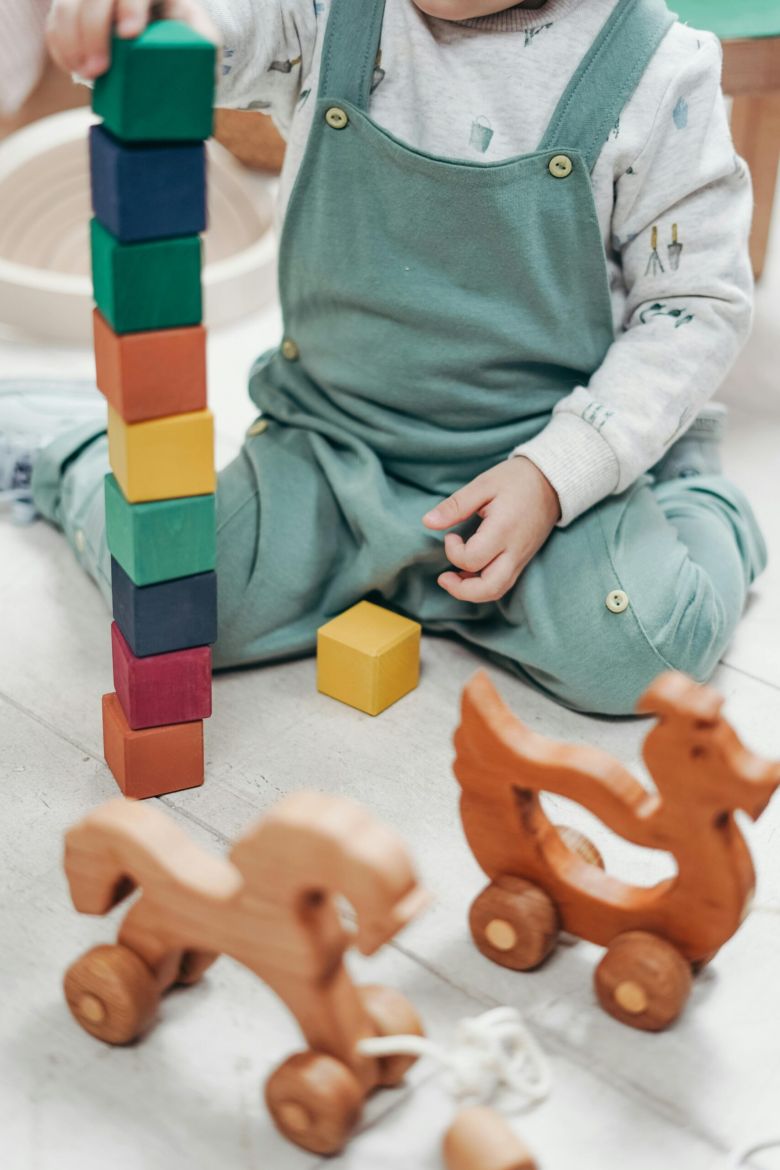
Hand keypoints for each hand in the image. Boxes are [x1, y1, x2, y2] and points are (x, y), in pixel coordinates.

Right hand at [47, 0, 219, 80]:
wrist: (163, 29)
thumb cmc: (183, 35)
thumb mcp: (200, 36)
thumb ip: (204, 45)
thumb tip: (207, 74)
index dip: (129, 7)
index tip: (129, 35)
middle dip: (93, 31)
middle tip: (99, 71)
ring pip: (69, 4)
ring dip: (71, 40)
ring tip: (84, 74)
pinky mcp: (74, 8)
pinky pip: (56, 20)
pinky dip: (60, 45)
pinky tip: (71, 66)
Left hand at [422, 457, 560, 602]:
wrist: (553, 481)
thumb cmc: (517, 480)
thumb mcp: (483, 485)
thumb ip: (455, 506)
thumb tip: (428, 522)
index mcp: (503, 530)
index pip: (472, 559)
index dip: (453, 552)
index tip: (450, 536)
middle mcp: (515, 551)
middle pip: (489, 588)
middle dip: (461, 590)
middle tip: (444, 577)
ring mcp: (521, 558)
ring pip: (497, 590)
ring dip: (472, 591)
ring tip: (454, 578)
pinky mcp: (523, 560)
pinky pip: (504, 583)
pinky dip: (484, 584)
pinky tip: (470, 572)